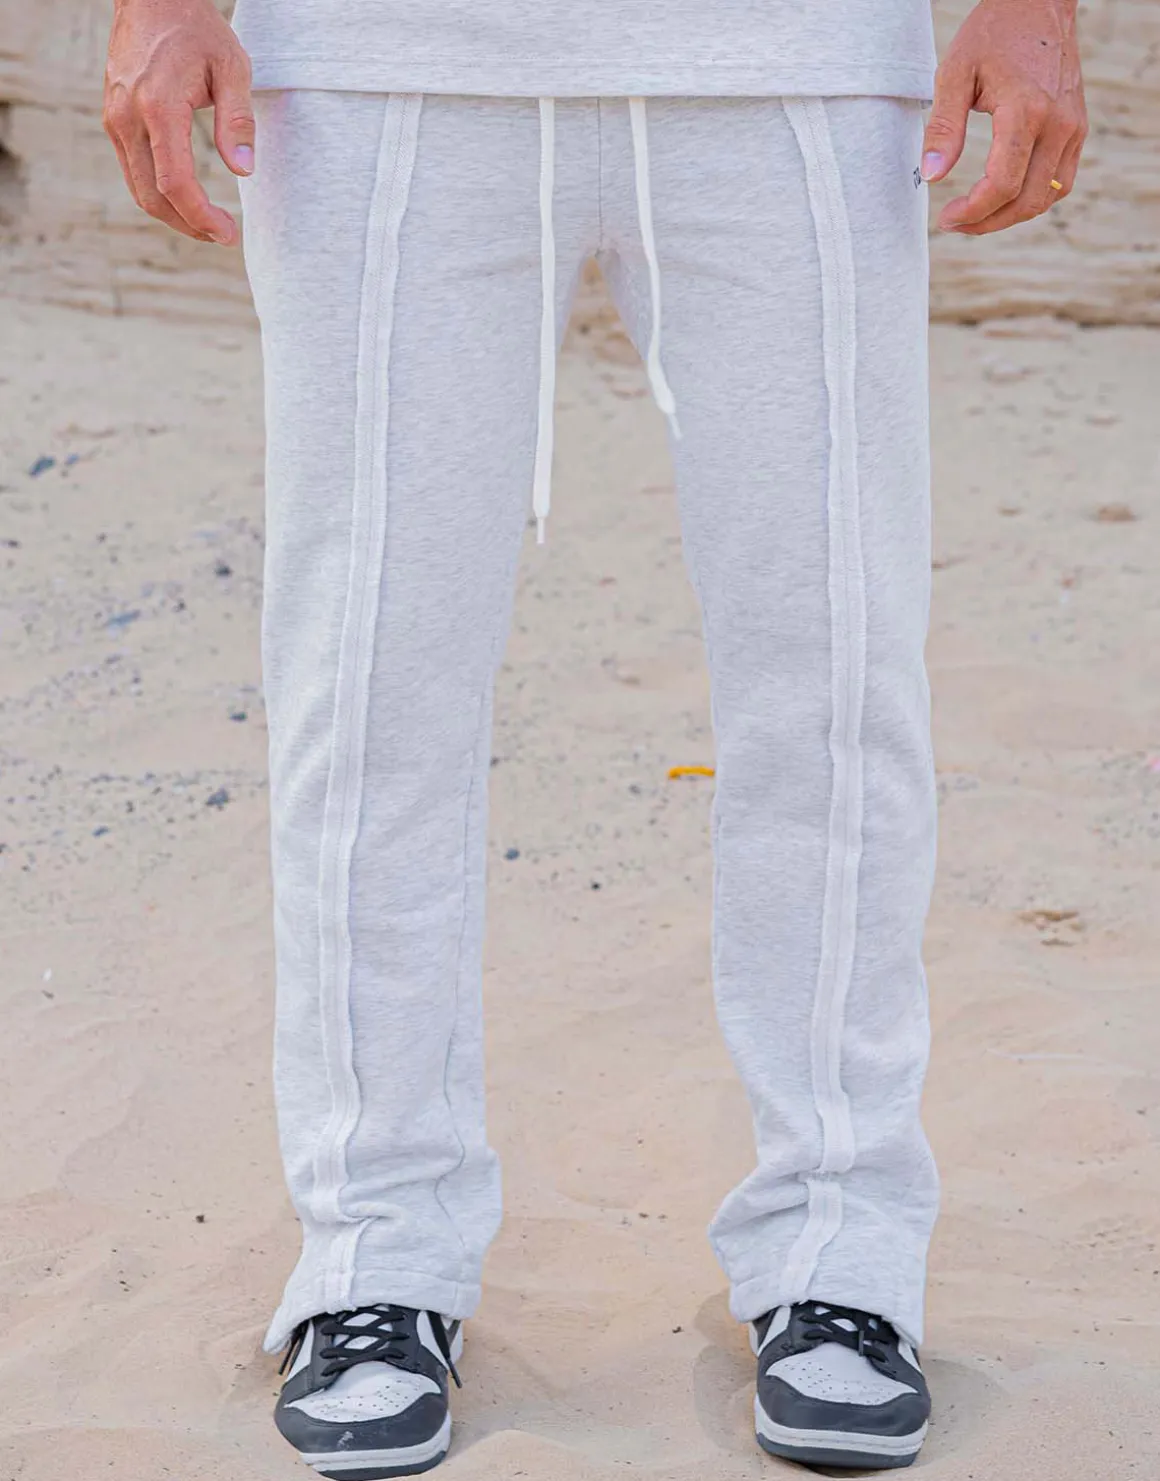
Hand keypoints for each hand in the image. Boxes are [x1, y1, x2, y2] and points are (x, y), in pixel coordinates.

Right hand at [104, 0, 253, 244]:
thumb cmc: (196, 29)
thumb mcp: (232, 66)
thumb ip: (238, 119)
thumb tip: (244, 171)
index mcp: (158, 106)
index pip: (175, 182)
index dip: (200, 217)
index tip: (227, 233)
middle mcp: (128, 117)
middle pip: (152, 196)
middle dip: (188, 225)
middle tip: (223, 235)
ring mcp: (116, 119)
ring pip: (139, 188)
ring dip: (173, 214)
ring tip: (208, 223)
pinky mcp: (114, 119)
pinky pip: (133, 170)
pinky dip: (159, 193)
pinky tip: (187, 198)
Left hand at [921, 0, 1086, 234]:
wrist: (1037, 4)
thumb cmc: (992, 34)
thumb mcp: (955, 73)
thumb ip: (942, 127)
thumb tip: (932, 176)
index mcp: (1026, 110)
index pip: (1002, 185)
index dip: (972, 212)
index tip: (946, 218)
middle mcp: (1058, 123)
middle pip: (1026, 200)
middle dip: (987, 222)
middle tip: (956, 222)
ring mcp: (1073, 128)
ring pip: (1046, 198)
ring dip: (1010, 216)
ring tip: (977, 214)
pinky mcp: (1078, 129)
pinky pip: (1060, 182)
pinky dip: (1033, 199)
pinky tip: (1005, 197)